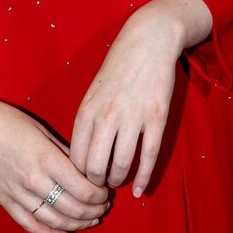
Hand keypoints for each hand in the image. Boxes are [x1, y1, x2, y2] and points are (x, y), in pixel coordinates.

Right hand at [0, 61, 108, 232]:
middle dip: (94, 211)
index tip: (106, 192)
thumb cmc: (8, 121)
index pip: (83, 187)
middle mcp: (33, 180)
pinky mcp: (5, 202)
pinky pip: (31, 226)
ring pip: (55, 221)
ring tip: (91, 220)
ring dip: (78, 224)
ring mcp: (18, 194)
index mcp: (46, 158)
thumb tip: (85, 170)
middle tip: (103, 207)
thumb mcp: (42, 131)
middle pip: (73, 207)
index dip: (99, 195)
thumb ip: (64, 152)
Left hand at [69, 0, 212, 197]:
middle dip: (96, 183)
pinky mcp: (156, 119)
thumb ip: (88, 120)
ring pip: (121, 165)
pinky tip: (138, 190)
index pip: (76, 156)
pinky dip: (143, 179)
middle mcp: (107, 117)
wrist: (148, 41)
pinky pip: (148, 157)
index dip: (78, 175)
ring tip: (118, 182)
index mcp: (87, 110)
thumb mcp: (93, 91)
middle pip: (95, 166)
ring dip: (118, 180)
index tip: (83, 180)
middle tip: (100, 185)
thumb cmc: (118, 66)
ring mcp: (132, 118)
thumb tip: (84, 154)